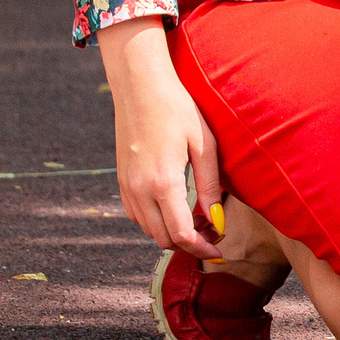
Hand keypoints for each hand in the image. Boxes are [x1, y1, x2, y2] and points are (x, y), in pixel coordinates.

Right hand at [98, 15, 221, 258]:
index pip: (181, 234)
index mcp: (162, 183)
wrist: (140, 88)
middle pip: (162, 238)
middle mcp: (138, 190)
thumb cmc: (178, 110)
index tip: (219, 251)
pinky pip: (137, 214)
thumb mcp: (204, 145)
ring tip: (200, 222)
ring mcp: (125, 186)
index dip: (201, 249)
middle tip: (213, 237)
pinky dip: (157, 221)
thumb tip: (214, 218)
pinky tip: (177, 209)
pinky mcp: (121, 180)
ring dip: (172, 233)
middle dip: (189, 245)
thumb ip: (209, 185)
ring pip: (148, 229)